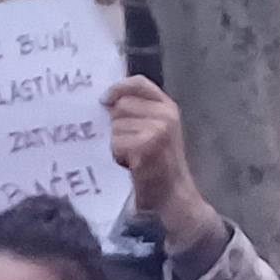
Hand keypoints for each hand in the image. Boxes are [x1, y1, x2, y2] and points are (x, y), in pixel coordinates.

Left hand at [104, 79, 224, 265]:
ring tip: (132, 156)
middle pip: (121, 105)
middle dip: (117, 124)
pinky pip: (117, 143)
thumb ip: (139, 112)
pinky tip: (131, 165)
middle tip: (129, 144)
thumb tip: (106, 101)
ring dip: (117, 143)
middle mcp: (166, 114)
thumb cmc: (160, 165)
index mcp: (168, 107)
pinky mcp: (148, 146)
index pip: (138, 83)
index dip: (118, 88)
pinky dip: (118, 156)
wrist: (174, 196)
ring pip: (116, 125)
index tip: (104, 100)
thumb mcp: (157, 130)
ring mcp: (158, 129)